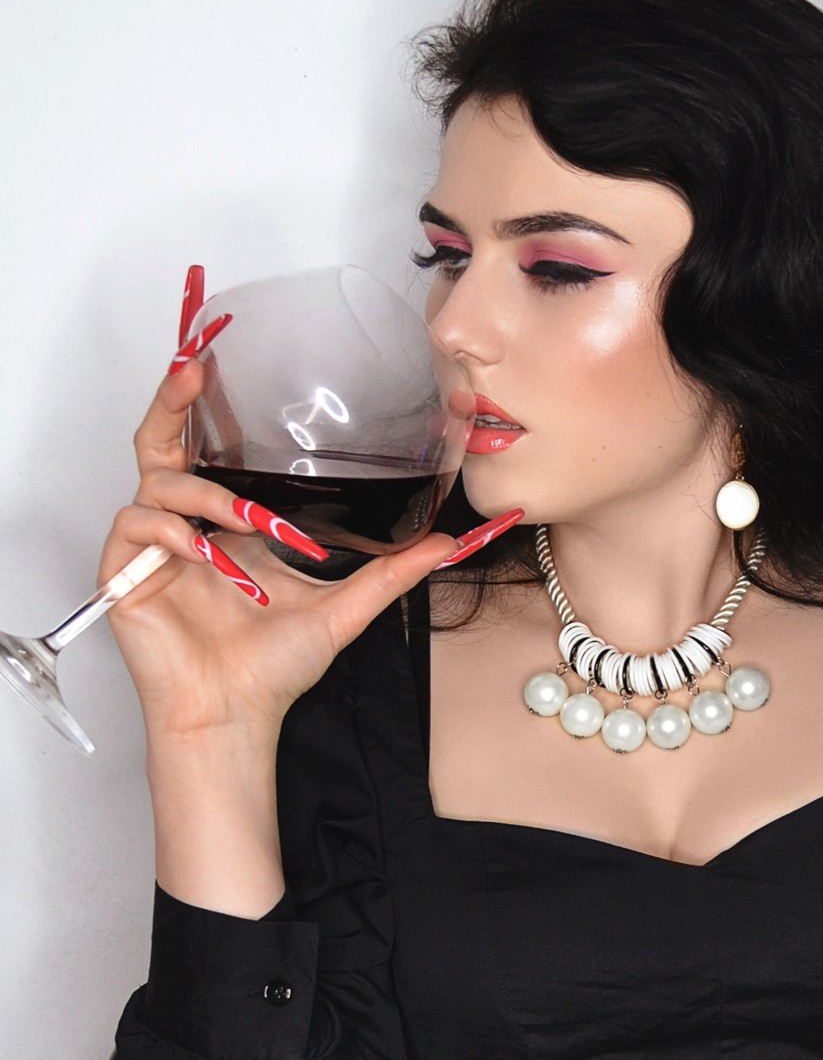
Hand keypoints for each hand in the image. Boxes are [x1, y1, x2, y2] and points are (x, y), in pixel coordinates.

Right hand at [102, 353, 458, 738]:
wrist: (238, 714)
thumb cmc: (275, 665)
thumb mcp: (343, 607)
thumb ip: (390, 572)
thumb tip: (445, 544)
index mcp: (227, 524)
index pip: (208, 449)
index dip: (208, 406)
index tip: (219, 361)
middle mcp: (187, 525)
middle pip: (162, 442)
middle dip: (172, 400)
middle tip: (192, 367)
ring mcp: (153, 549)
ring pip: (156, 481)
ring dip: (207, 494)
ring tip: (247, 527)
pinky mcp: (124, 575)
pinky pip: (135, 525)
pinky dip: (172, 533)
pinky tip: (206, 556)